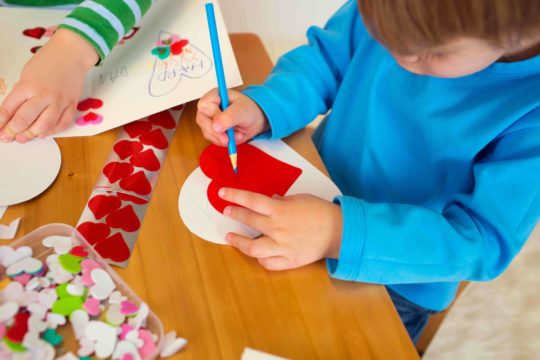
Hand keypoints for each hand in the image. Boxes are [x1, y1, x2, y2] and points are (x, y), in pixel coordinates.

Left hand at [0, 29, 97, 142]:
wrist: (71, 53)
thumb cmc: (47, 61)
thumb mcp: (26, 74)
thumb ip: (21, 94)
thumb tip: (14, 112)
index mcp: (28, 85)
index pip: (9, 108)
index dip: (1, 122)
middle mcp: (43, 95)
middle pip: (24, 120)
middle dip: (13, 131)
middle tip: (7, 137)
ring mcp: (59, 101)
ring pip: (44, 125)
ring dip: (32, 134)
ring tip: (23, 138)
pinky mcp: (72, 104)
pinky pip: (62, 123)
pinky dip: (52, 131)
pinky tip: (43, 133)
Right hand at [196, 88, 268, 145]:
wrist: (254, 121)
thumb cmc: (248, 110)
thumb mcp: (242, 111)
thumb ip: (229, 117)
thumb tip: (215, 127)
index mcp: (214, 95)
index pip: (205, 105)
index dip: (214, 114)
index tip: (227, 120)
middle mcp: (208, 107)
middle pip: (202, 120)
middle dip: (216, 132)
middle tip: (228, 138)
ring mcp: (208, 120)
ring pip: (207, 132)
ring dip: (223, 138)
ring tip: (238, 135)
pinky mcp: (211, 131)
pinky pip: (213, 140)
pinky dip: (225, 142)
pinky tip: (235, 138)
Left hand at [220, 187, 342, 270]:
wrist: (339, 232)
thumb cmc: (321, 212)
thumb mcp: (300, 199)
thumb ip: (282, 201)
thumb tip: (270, 200)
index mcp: (280, 211)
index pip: (251, 201)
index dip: (234, 196)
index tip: (222, 193)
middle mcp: (277, 229)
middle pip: (249, 221)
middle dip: (234, 214)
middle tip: (227, 210)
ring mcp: (282, 247)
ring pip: (252, 248)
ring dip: (238, 242)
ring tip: (230, 237)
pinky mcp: (289, 261)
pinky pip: (268, 263)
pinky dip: (260, 259)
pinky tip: (256, 254)